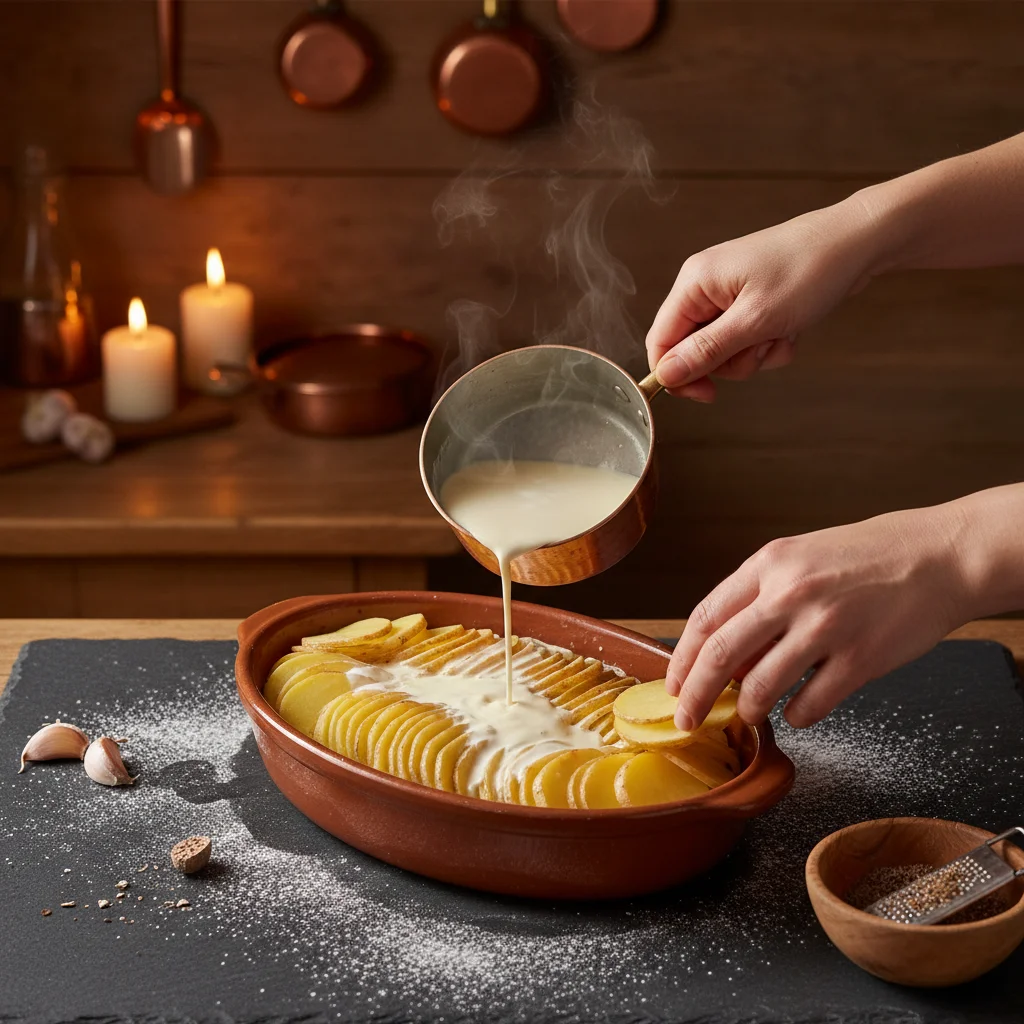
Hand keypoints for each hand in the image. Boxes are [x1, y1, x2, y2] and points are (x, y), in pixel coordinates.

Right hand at [646, 197, 881, 400]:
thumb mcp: (755, 320)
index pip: (661, 342)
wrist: (858, 243)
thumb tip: (665, 375)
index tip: (707, 395)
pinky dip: (770, 344)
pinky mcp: (751, 301)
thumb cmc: (809, 271)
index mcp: (694, 283)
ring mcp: (729, 294)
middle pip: (694, 351)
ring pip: (724, 351)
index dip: (677, 375)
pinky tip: (791, 329)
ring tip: (782, 332)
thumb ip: (706, 351)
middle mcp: (705, 287)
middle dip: (730, 360)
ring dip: (755, 354)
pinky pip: (748, 341)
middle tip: (761, 344)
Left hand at [667, 504, 970, 729]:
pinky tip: (797, 712)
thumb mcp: (801, 558)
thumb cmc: (868, 556)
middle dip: (696, 696)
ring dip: (748, 710)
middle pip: (721, 655)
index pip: (705, 618)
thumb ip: (760, 597)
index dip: (683, 658)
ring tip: (749, 713)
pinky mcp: (861, 659)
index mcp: (770, 564)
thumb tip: (724, 654)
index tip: (674, 684)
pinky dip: (796, 717)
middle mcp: (791, 593)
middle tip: (686, 719)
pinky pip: (810, 705)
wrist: (941, 555)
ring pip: (761, 687)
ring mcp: (827, 627)